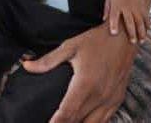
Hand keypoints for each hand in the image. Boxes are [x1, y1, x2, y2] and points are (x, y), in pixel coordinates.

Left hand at [22, 24, 136, 122]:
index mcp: (86, 84)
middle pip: (78, 122)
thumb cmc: (96, 40)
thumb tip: (27, 65)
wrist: (124, 37)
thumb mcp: (70, 46)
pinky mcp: (117, 100)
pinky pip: (105, 120)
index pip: (67, 113)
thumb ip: (48, 60)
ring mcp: (110, 100)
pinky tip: (84, 121)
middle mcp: (99, 96)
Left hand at [103, 0, 149, 43]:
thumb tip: (104, 20)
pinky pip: (146, 18)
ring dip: (141, 32)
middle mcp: (127, 7)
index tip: (114, 33)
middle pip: (129, 21)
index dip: (114, 24)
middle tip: (132, 42)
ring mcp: (136, 8)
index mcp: (116, 5)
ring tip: (141, 41)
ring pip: (140, 22)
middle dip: (131, 32)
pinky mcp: (143, 8)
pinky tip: (147, 32)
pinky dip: (147, 25)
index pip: (114, 16)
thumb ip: (106, 9)